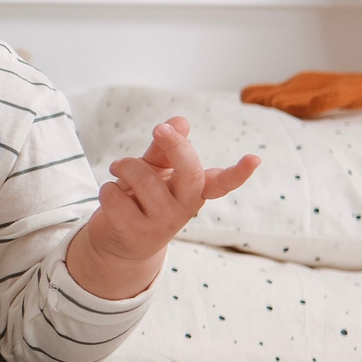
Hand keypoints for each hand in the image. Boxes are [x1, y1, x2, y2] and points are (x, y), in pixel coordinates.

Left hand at [65, 116, 259, 298]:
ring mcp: (162, 224)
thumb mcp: (154, 170)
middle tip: (159, 129)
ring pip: (144, 179)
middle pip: (190, 174)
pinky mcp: (136, 234)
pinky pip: (116, 196)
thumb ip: (165, 148)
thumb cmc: (141, 197)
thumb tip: (180, 121)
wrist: (118, 241)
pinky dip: (107, 189)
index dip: (238, 172)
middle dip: (175, 146)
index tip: (254, 159)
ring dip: (124, 166)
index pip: (222, 182)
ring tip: (118, 169)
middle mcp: (184, 207)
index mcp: (194, 189)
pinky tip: (112, 196)